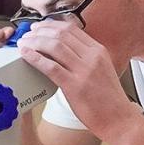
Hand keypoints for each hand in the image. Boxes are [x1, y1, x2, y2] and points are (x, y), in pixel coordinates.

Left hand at [15, 21, 141, 142]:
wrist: (119, 120)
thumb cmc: (109, 99)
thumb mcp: (102, 70)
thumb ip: (86, 59)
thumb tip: (64, 52)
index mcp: (99, 51)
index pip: (71, 29)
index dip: (51, 25)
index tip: (39, 27)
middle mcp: (92, 57)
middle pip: (61, 34)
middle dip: (40, 31)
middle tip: (27, 34)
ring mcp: (84, 70)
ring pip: (54, 46)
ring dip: (35, 42)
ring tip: (24, 43)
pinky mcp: (75, 86)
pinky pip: (51, 67)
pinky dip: (35, 58)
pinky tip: (26, 55)